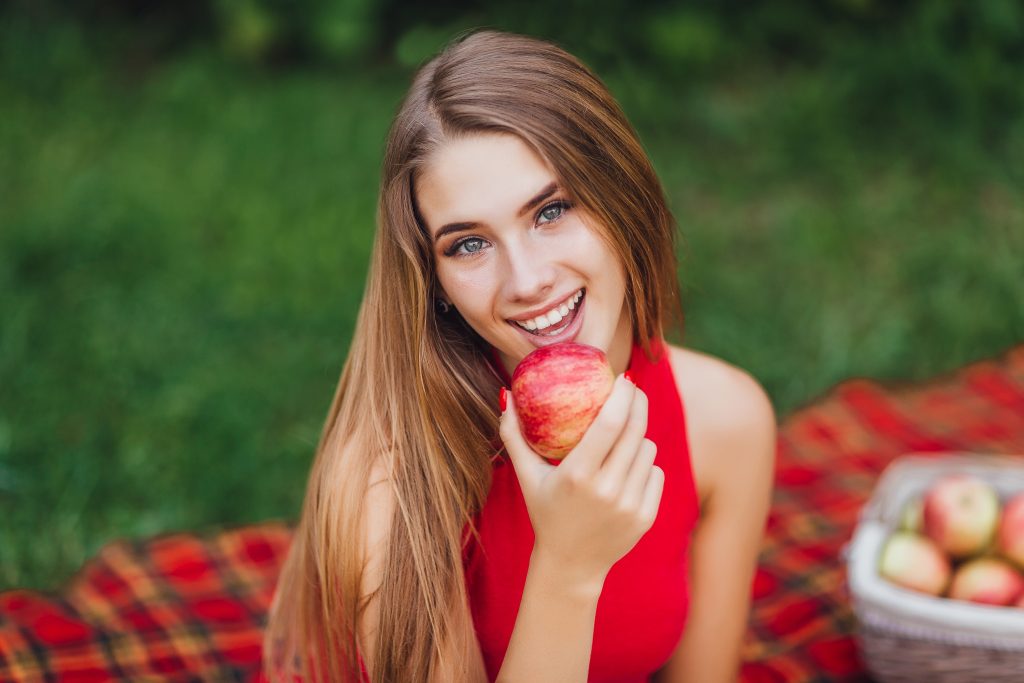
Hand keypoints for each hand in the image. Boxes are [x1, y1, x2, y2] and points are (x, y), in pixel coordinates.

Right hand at [499, 375, 664, 584]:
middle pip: (635, 430)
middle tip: (631, 388)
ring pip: (647, 450)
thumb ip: (514, 437)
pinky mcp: (646, 516)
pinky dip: (644, 465)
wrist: (571, 565)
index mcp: (577, 475)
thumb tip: (506, 397)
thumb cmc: (546, 512)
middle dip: (637, 403)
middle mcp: (607, 490)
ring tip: (622, 436)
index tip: (622, 378)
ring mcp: (630, 505)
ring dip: (638, 437)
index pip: (610, 423)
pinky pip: (655, 473)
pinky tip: (628, 467)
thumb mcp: (526, 477)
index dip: (621, 395)